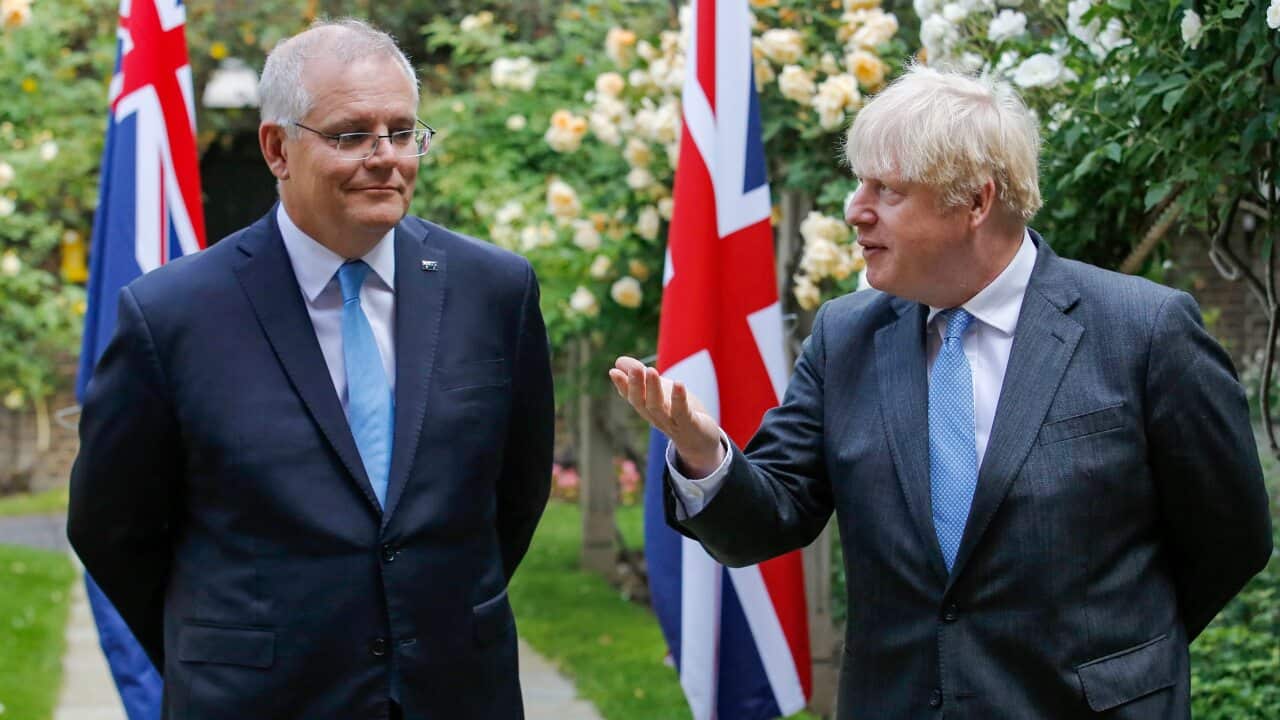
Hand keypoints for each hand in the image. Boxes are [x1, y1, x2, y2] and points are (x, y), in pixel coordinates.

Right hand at [608, 356, 725, 476]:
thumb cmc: (677, 412)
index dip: (622, 385)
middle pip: (641, 403)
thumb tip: (619, 361)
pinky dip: (679, 400)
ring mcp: (672, 423)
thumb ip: (641, 376)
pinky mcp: (689, 426)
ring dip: (653, 389)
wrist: (700, 441)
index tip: (613, 371)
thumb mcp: (659, 390)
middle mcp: (655, 417)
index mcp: (647, 408)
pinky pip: (682, 413)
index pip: (631, 396)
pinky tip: (678, 383)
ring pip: (658, 408)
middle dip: (636, 385)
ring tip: (651, 370)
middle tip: (635, 368)